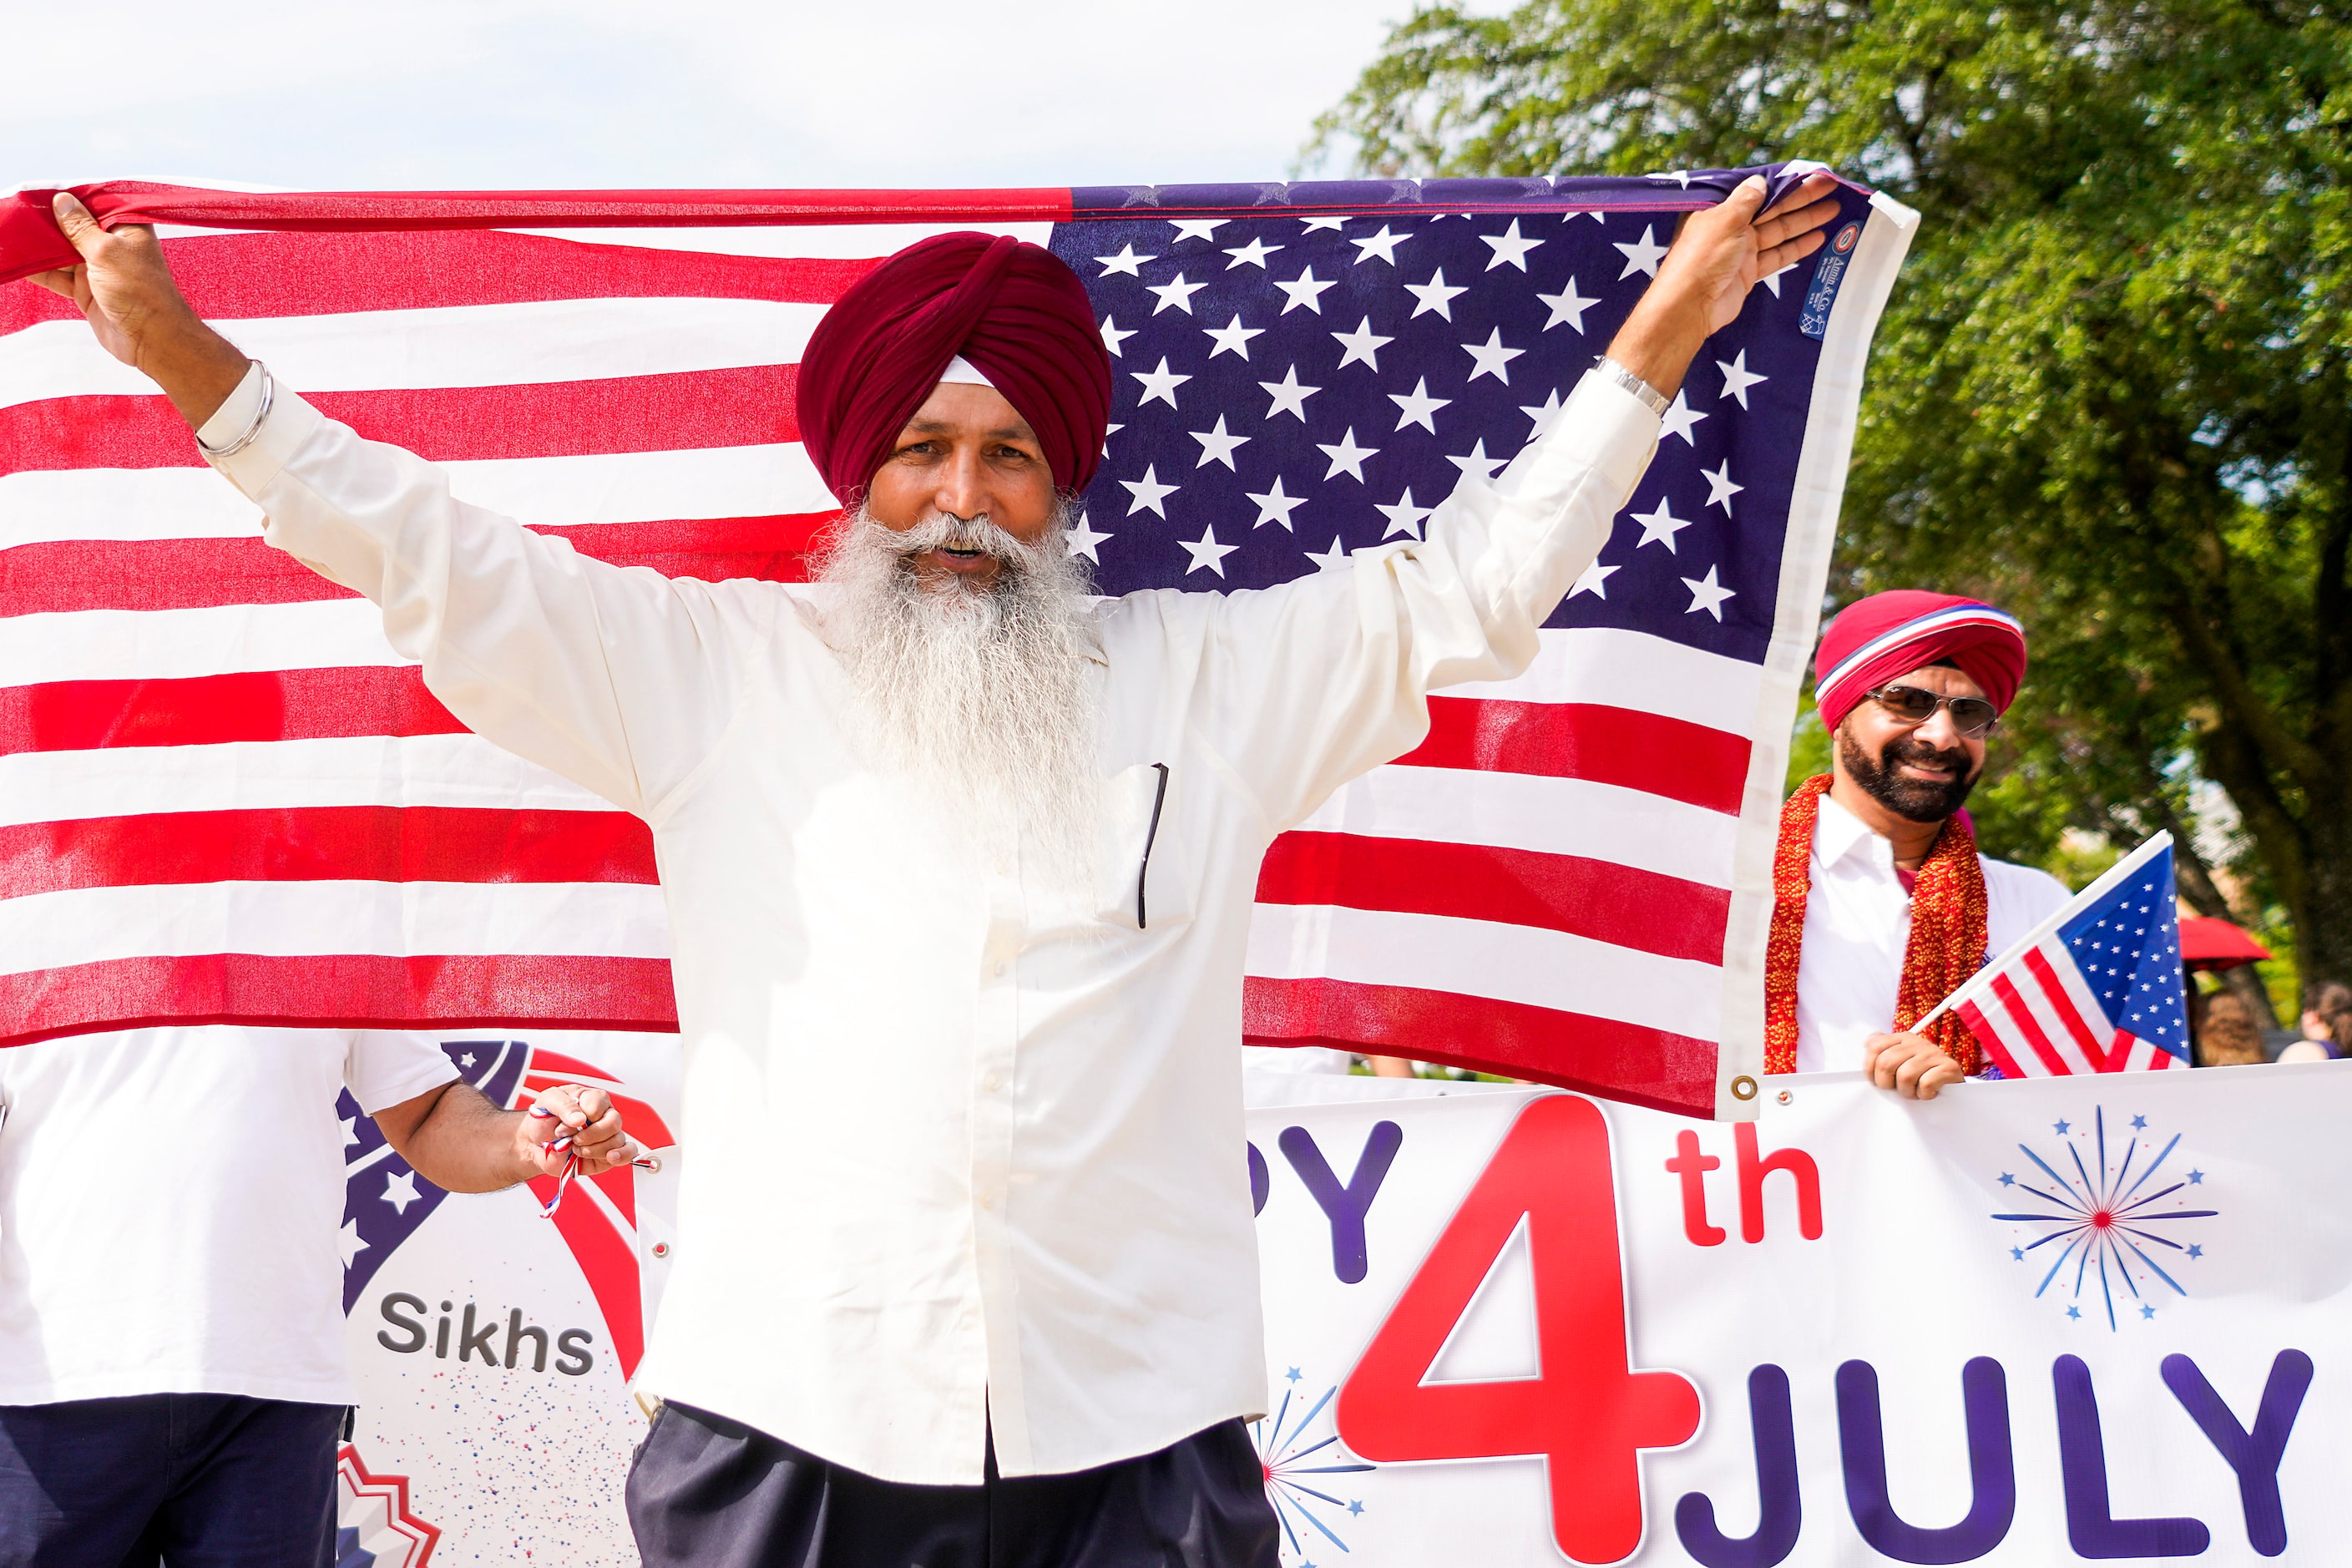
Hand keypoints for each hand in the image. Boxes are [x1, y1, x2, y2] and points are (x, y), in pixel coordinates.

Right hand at [25, 193, 249, 426]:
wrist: (153, 340)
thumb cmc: (139, 292)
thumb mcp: (106, 251)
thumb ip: (80, 227)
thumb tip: (62, 200)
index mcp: (127, 227)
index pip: (92, 203)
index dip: (66, 196)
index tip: (36, 191)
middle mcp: (112, 245)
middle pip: (73, 226)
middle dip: (45, 221)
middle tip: (15, 210)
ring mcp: (98, 268)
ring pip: (61, 251)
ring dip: (38, 245)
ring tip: (11, 231)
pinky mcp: (87, 290)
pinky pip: (57, 275)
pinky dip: (38, 269)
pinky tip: (18, 259)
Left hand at [517, 1083, 640, 1176]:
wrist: (534, 1144)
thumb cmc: (543, 1120)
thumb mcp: (547, 1102)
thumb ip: (564, 1106)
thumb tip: (580, 1119)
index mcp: (592, 1098)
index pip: (600, 1102)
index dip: (584, 1115)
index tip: (566, 1122)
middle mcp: (603, 1116)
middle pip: (613, 1123)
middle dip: (589, 1134)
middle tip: (572, 1138)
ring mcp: (607, 1136)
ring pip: (617, 1141)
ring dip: (592, 1149)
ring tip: (576, 1149)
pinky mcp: (606, 1155)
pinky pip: (626, 1154)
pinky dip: (621, 1156)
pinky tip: (610, 1157)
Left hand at [1604, 171, 1844, 395]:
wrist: (1690, 306)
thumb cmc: (1702, 258)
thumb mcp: (1725, 220)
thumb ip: (1745, 200)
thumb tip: (1759, 181)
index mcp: (1719, 210)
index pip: (1756, 191)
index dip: (1783, 183)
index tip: (1808, 175)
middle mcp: (1730, 227)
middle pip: (1772, 209)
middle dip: (1801, 199)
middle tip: (1831, 187)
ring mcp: (1740, 251)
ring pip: (1778, 231)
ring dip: (1805, 221)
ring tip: (1833, 209)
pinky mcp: (1748, 272)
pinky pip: (1777, 255)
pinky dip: (1796, 247)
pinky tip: (1818, 237)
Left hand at [1863, 1031, 1965, 1099]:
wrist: (1953, 1084)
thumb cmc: (1921, 1075)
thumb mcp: (1900, 1061)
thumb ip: (1883, 1052)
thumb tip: (1866, 1044)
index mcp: (1902, 1038)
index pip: (1874, 1046)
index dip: (1870, 1068)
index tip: (1877, 1080)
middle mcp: (1917, 1042)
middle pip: (1886, 1063)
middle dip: (1887, 1083)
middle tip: (1897, 1089)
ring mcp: (1934, 1053)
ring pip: (1905, 1075)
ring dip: (1907, 1091)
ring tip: (1913, 1091)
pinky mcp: (1949, 1067)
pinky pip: (1926, 1083)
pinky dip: (1923, 1094)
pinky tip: (1928, 1093)